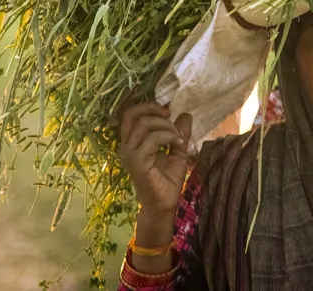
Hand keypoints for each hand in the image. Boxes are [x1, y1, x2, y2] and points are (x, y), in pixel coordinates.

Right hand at [118, 103, 192, 225]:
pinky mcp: (137, 162)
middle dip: (153, 110)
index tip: (167, 111)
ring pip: (143, 125)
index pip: (130, 115)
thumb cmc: (167, 181)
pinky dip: (168, 136)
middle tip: (170, 116)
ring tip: (178, 137)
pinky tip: (177, 144)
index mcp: (132, 142)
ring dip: (165, 126)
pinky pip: (152, 139)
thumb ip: (179, 134)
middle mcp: (127, 146)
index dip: (147, 107)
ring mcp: (130, 154)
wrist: (164, 205)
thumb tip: (186, 114)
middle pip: (131, 114)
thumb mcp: (177, 151)